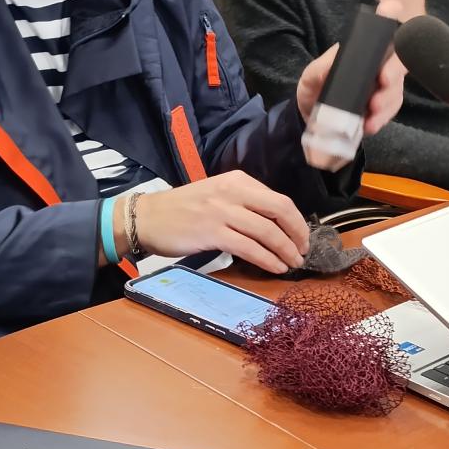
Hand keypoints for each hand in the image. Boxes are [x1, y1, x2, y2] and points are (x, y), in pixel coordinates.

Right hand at [132, 172, 310, 275]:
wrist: (145, 218)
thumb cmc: (180, 210)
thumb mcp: (216, 195)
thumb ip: (243, 203)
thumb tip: (273, 225)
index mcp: (237, 180)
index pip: (278, 199)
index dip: (297, 221)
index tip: (301, 238)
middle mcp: (232, 192)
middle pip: (280, 211)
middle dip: (297, 234)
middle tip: (302, 252)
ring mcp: (222, 211)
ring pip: (267, 231)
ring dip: (285, 251)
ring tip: (291, 264)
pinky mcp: (212, 232)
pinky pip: (249, 247)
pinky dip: (267, 259)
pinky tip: (275, 268)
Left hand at [295, 0, 406, 139]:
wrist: (310, 118)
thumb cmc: (314, 88)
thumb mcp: (311, 76)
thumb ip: (320, 68)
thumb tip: (335, 60)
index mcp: (364, 53)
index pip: (386, 37)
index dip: (397, 28)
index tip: (397, 28)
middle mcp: (378, 67)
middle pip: (399, 64)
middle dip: (394, 73)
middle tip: (383, 82)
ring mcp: (382, 89)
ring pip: (397, 91)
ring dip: (387, 101)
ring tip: (372, 111)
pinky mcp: (381, 110)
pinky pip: (389, 112)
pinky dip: (381, 119)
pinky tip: (369, 124)